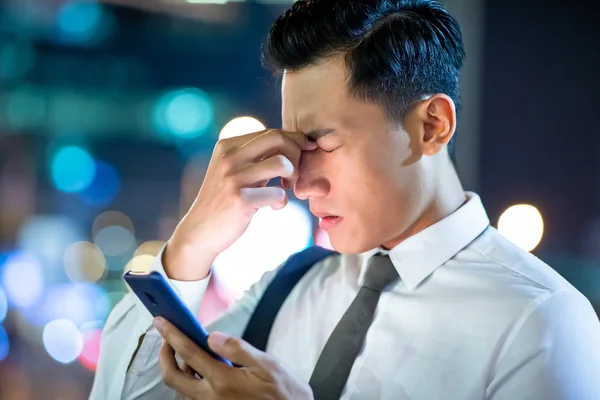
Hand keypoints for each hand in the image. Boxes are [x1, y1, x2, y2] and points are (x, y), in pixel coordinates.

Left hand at [153, 317, 313, 399]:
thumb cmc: (285, 392)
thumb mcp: (267, 364)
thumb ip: (238, 349)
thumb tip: (212, 336)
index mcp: (223, 381)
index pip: (189, 353)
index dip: (172, 334)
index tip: (161, 321)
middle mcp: (211, 397)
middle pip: (173, 377)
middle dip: (164, 355)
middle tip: (167, 338)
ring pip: (181, 389)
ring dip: (176, 368)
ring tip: (184, 350)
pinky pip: (192, 395)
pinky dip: (188, 379)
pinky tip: (199, 369)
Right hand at [164, 129, 316, 280]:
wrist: (200, 231)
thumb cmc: (225, 200)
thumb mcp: (235, 171)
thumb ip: (256, 156)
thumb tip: (293, 141)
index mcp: (227, 146)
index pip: (271, 132)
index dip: (294, 142)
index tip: (303, 154)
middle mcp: (229, 157)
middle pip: (278, 139)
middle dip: (297, 154)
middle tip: (293, 174)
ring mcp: (233, 178)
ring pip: (281, 163)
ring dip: (293, 176)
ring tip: (286, 188)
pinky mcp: (240, 199)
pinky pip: (278, 193)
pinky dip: (282, 201)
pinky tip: (274, 207)